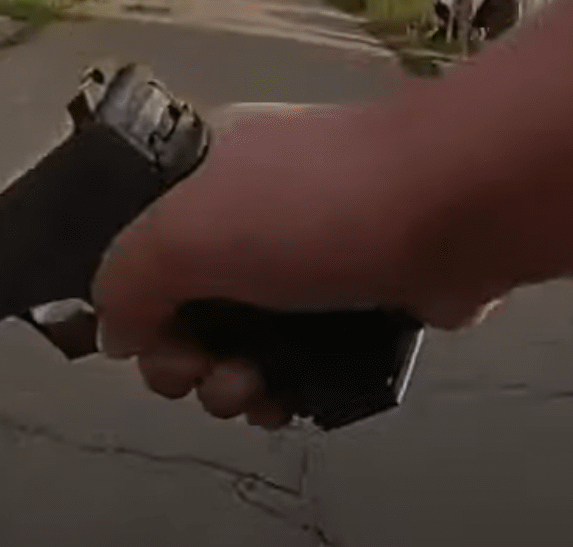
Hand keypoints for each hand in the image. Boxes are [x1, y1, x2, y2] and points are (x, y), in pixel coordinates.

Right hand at [90, 104, 503, 428]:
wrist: (458, 206)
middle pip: (183, 303)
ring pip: (240, 339)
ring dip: (229, 382)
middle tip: (200, 372)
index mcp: (199, 171)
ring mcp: (307, 258)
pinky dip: (284, 387)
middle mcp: (248, 210)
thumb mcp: (186, 231)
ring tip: (252, 390)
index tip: (144, 338)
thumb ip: (126, 280)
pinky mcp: (359, 301)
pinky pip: (300, 357)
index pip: (136, 243)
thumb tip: (114, 331)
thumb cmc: (314, 205)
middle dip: (180, 356)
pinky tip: (287, 402)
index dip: (129, 299)